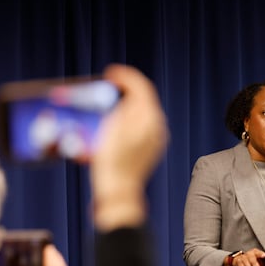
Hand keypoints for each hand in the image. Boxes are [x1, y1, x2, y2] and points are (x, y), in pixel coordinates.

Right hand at [91, 64, 168, 230]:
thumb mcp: (112, 128)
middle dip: (125, 90)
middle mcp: (156, 128)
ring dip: (125, 105)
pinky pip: (139, 127)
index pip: (142, 88)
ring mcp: (154, 140)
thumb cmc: (112, 162)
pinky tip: (113, 124)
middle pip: (143, 99)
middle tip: (109, 85)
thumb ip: (124, 106)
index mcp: (149, 119)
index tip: (111, 73)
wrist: (118, 192)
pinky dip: (126, 120)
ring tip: (108, 103)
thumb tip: (130, 94)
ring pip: (141, 113)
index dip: (126, 77)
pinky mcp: (149, 149)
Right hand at [229, 248, 264, 265]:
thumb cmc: (249, 258)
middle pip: (253, 261)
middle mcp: (248, 254)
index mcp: (254, 252)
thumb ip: (262, 260)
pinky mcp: (238, 262)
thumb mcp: (256, 257)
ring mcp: (243, 258)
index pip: (258, 252)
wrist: (238, 258)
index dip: (261, 254)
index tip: (264, 256)